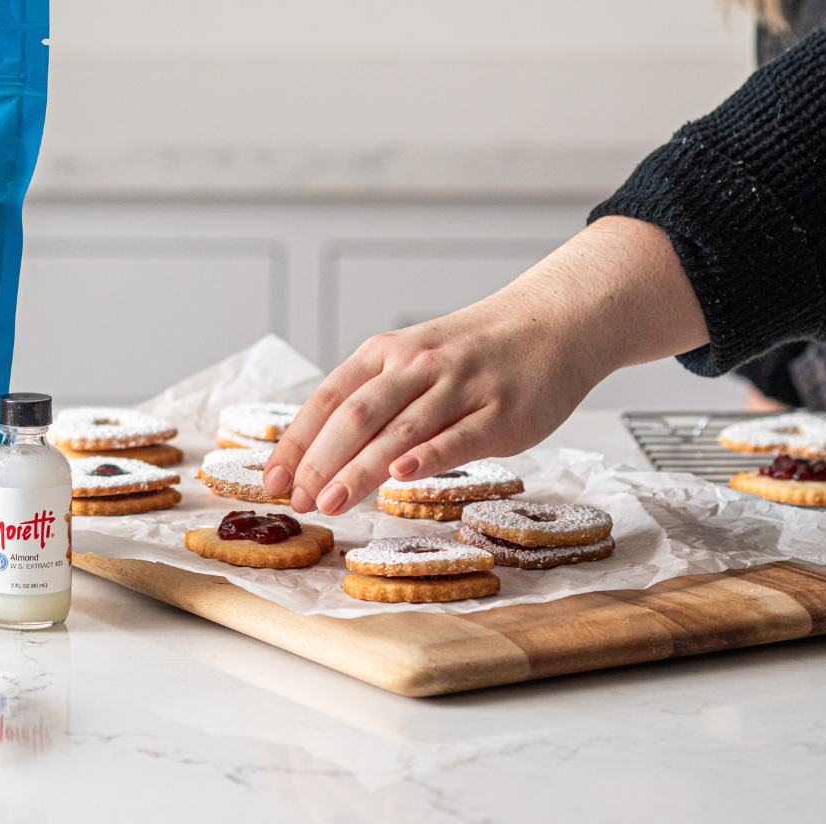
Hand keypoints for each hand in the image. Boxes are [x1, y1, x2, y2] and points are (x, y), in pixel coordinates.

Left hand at [262, 216, 709, 513]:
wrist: (552, 323)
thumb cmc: (473, 353)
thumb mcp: (412, 361)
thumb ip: (372, 401)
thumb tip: (317, 455)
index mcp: (385, 355)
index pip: (327, 399)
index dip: (296, 442)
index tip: (273, 480)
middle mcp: (416, 366)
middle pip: (356, 415)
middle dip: (320, 461)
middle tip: (297, 500)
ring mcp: (459, 388)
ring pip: (400, 430)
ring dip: (360, 469)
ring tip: (331, 502)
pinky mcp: (500, 412)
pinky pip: (457, 437)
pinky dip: (427, 456)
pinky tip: (401, 477)